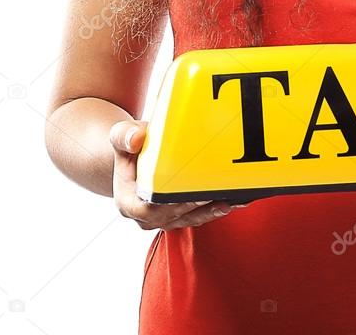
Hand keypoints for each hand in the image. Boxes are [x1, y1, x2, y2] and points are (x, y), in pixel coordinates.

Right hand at [110, 120, 253, 230]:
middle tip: (224, 193)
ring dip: (213, 210)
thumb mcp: (120, 136)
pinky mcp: (178, 216)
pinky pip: (198, 215)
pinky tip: (234, 199)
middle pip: (177, 215)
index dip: (174, 202)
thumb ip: (124, 136)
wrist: (132, 156)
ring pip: (191, 219)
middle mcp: (146, 217)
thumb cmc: (129, 146)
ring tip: (235, 199)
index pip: (152, 208)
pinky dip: (215, 208)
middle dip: (201, 206)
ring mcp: (163, 219)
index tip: (194, 193)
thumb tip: (137, 139)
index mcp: (129, 203)